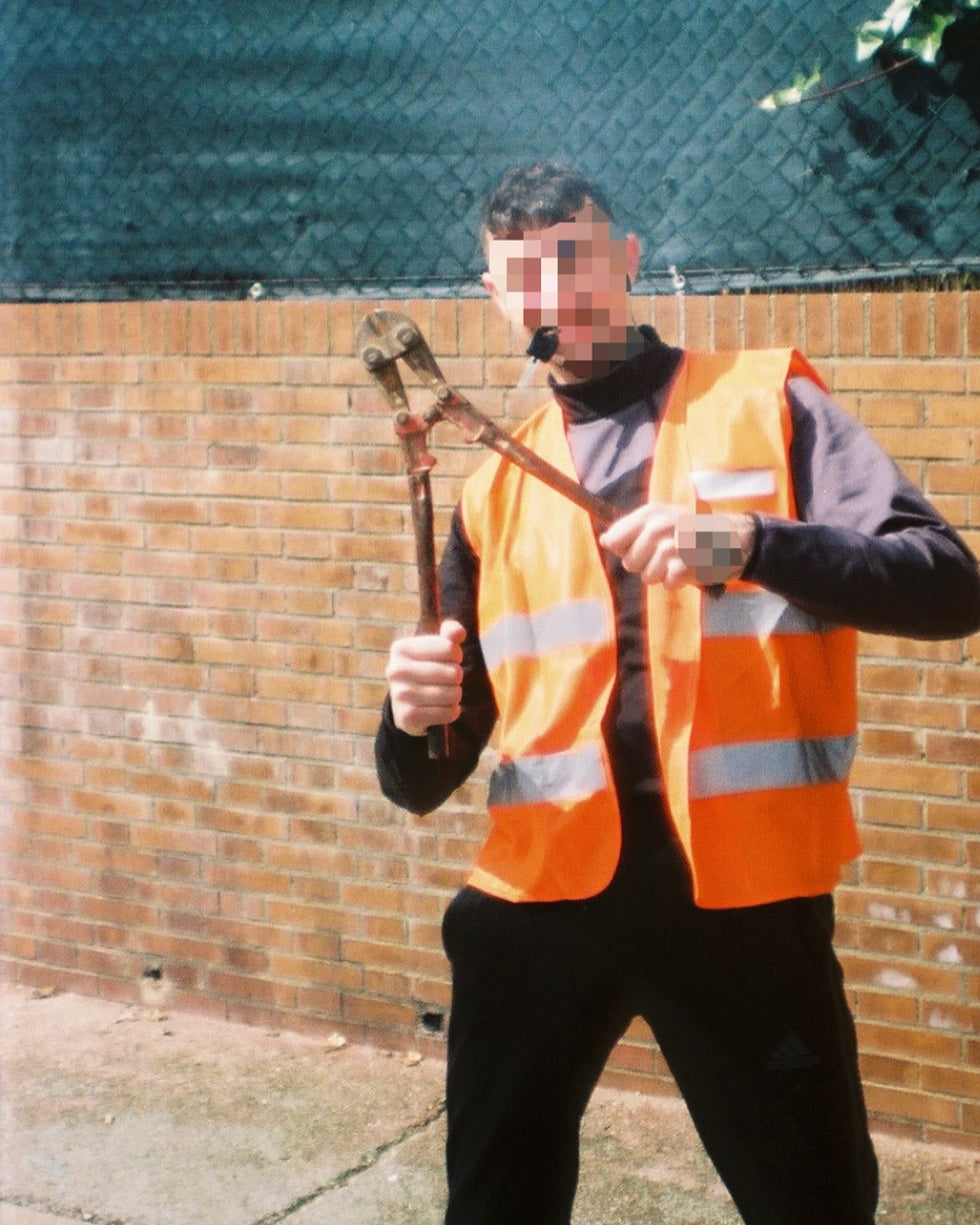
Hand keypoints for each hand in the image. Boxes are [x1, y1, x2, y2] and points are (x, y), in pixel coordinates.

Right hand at [386, 619, 465, 736]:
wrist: (406, 705)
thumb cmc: (426, 669)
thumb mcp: (435, 649)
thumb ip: (450, 635)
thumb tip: (457, 632)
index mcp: (401, 648)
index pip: (450, 648)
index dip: (456, 655)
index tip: (448, 660)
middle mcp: (396, 670)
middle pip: (453, 673)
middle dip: (456, 678)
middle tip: (447, 680)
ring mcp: (400, 695)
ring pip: (453, 694)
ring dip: (455, 695)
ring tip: (445, 694)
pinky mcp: (408, 717)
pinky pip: (448, 713)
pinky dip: (452, 711)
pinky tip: (443, 708)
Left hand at [600, 506, 752, 587]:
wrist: (733, 538)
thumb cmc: (691, 532)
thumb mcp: (662, 521)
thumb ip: (632, 530)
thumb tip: (605, 540)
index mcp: (652, 512)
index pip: (615, 537)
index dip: (620, 549)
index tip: (630, 550)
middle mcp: (662, 524)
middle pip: (630, 560)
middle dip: (641, 567)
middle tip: (658, 560)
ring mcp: (678, 543)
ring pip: (648, 574)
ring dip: (658, 576)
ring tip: (674, 565)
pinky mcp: (693, 562)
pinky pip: (669, 582)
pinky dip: (675, 583)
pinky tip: (685, 572)